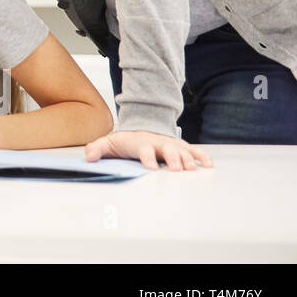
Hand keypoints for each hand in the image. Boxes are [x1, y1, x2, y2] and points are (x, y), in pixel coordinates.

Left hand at [85, 130, 213, 170]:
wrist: (141, 126)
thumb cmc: (125, 140)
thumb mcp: (109, 143)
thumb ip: (97, 149)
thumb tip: (88, 156)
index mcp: (140, 142)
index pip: (144, 149)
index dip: (147, 158)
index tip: (150, 167)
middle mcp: (158, 142)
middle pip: (167, 150)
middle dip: (172, 159)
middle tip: (176, 169)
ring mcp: (170, 144)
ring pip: (181, 150)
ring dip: (188, 159)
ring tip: (192, 169)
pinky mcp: (180, 147)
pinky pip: (193, 150)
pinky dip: (201, 156)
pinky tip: (208, 165)